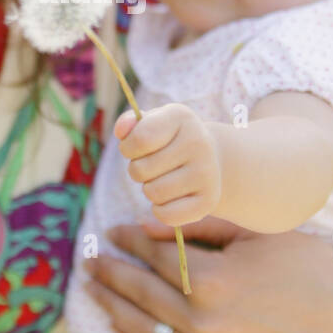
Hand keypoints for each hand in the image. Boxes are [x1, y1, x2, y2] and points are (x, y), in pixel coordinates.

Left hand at [83, 198, 332, 332]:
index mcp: (213, 280)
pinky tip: (120, 329)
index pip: (154, 255)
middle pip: (141, 293)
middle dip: (111, 274)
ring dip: (114, 309)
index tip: (111, 231)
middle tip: (90, 259)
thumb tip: (147, 224)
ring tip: (95, 290)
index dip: (128, 241)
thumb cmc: (309, 258)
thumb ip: (197, 227)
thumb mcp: (254, 231)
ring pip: (144, 331)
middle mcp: (205, 322)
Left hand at [114, 104, 220, 226]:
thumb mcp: (152, 123)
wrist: (211, 159)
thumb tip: (121, 130)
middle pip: (140, 170)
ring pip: (153, 193)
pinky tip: (171, 197)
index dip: (128, 148)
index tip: (135, 148)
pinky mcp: (209, 201)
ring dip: (149, 189)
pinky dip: (160, 210)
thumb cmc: (170, 140)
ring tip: (164, 179)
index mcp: (181, 117)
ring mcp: (207, 173)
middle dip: (138, 170)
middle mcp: (199, 143)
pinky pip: (166, 215)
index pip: (140, 139)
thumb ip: (131, 123)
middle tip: (154, 165)